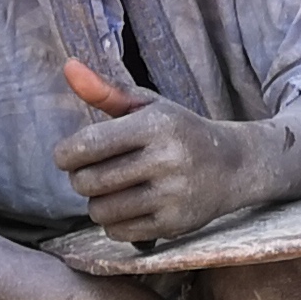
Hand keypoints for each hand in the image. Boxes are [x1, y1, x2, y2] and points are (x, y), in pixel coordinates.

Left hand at [56, 61, 269, 243]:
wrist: (234, 166)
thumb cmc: (179, 132)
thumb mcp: (149, 106)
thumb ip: (105, 90)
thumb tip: (68, 67)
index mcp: (157, 124)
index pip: (88, 145)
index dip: (66, 154)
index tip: (68, 156)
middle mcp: (167, 159)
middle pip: (89, 182)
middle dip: (81, 179)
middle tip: (92, 173)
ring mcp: (173, 195)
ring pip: (101, 211)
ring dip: (98, 203)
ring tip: (112, 191)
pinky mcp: (175, 224)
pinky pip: (119, 232)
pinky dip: (115, 223)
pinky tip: (129, 207)